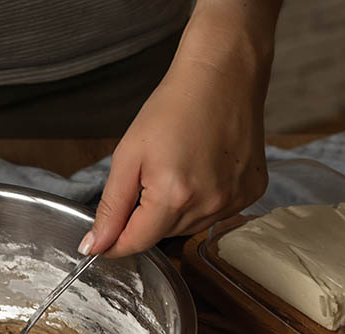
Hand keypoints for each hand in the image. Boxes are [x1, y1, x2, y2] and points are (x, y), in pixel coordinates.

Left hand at [84, 6, 273, 257]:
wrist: (224, 74)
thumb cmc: (171, 108)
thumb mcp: (128, 155)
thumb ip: (111, 207)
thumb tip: (92, 247)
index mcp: (173, 196)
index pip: (136, 243)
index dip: (114, 242)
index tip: (103, 235)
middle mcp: (208, 205)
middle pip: (162, 236)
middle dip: (146, 218)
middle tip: (148, 177)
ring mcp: (234, 200)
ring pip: (188, 228)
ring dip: (174, 211)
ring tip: (177, 169)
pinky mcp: (252, 192)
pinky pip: (216, 213)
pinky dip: (203, 201)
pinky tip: (202, 170)